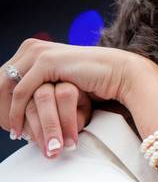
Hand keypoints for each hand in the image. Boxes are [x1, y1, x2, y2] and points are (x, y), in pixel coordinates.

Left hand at [2, 39, 144, 146]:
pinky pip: (23, 92)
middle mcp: (32, 47)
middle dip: (1, 107)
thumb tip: (32, 104)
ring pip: (9, 87)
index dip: (2, 101)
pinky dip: (18, 113)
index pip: (5, 77)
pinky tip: (20, 130)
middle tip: (7, 130)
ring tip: (14, 135)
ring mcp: (38, 52)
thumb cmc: (98, 81)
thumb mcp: (63, 83)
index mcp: (34, 49)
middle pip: (1, 81)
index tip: (7, 123)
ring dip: (9, 114)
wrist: (121, 74)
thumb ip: (46, 85)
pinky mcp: (46, 62)